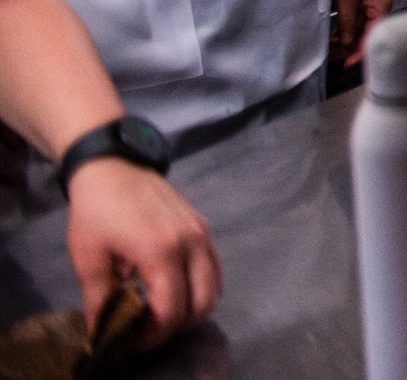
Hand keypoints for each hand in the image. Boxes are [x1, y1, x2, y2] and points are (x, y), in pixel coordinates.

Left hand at [64, 159, 219, 346]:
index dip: (152, 336)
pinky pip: (215, 270)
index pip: (172, 310)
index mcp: (162, 252)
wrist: (114, 168)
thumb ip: (100, 300)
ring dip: (190, 309)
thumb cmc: (97, 212)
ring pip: (214, 289)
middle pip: (201, 304)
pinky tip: (174, 290)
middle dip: (174, 328)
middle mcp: (192, 244)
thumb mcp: (89, 258)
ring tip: (159, 313)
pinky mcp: (205, 229)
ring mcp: (203, 235)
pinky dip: (201, 289)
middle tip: (145, 331)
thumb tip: (101, 335)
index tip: (130, 341)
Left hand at [328, 0, 389, 67]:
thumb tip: (348, 43)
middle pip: (369, 32)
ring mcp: (374, 0)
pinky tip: (337, 31)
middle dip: (352, 46)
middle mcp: (381, 5)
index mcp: (381, 6)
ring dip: (349, 36)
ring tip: (332, 45)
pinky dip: (349, 25)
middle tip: (334, 56)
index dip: (360, 52)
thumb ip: (348, 22)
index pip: (373, 36)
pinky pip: (360, 16)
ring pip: (363, 25)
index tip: (347, 64)